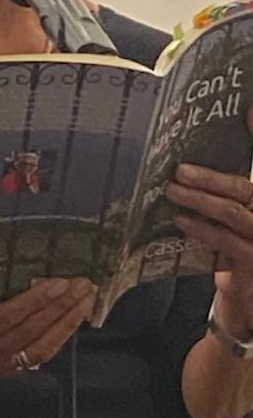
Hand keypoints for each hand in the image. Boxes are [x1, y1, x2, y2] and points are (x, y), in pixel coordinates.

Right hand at [0, 277, 96, 377]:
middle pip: (29, 330)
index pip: (5, 316)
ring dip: (68, 320)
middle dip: (60, 306)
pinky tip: (74, 315)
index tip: (58, 282)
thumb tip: (11, 250)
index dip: (34, 300)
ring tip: (86, 297)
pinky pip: (43, 353)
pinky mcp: (13, 370)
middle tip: (81, 283)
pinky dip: (62, 332)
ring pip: (42, 345)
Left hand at [165, 107, 252, 331]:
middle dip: (212, 175)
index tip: (248, 109)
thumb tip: (184, 167)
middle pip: (246, 187)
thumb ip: (220, 193)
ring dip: (199, 199)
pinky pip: (226, 241)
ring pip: (234, 212)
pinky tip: (181, 221)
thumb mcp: (230, 222)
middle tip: (179, 169)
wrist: (248, 308)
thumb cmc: (237, 257)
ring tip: (172, 191)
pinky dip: (202, 229)